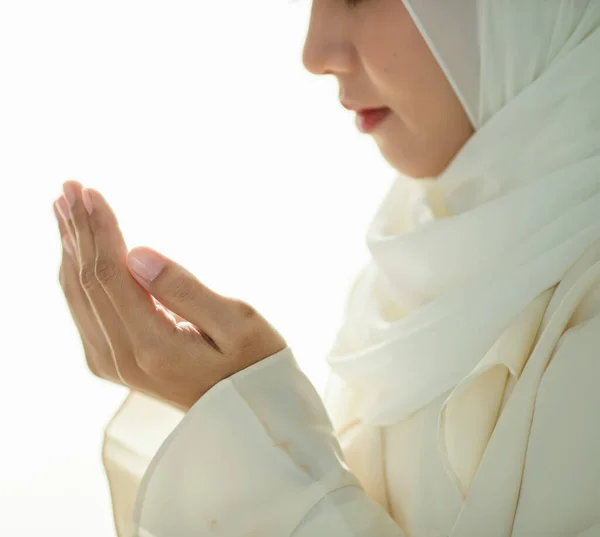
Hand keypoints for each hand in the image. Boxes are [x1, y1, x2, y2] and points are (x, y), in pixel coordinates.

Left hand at [54, 180, 287, 411]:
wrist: (246, 411)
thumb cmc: (253, 364)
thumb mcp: (237, 323)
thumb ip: (184, 289)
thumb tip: (137, 253)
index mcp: (152, 345)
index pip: (111, 274)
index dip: (99, 229)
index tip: (89, 191)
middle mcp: (121, 357)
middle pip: (86, 281)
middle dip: (78, 230)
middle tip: (69, 187)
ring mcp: (113, 363)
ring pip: (78, 295)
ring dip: (71, 248)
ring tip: (65, 209)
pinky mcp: (113, 362)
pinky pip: (84, 309)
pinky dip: (77, 274)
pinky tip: (76, 249)